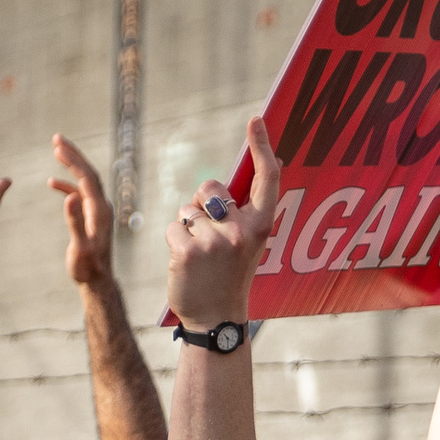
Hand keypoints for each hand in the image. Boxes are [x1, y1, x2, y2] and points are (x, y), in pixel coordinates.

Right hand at [49, 135, 117, 289]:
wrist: (97, 281)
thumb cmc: (87, 267)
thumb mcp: (80, 246)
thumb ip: (75, 222)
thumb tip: (69, 197)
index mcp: (99, 209)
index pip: (86, 177)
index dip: (73, 160)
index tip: (57, 145)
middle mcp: (102, 206)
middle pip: (88, 173)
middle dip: (73, 154)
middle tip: (57, 138)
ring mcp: (97, 210)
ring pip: (84, 180)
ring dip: (71, 165)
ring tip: (56, 150)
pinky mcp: (91, 216)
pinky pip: (80, 194)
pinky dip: (67, 185)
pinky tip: (52, 183)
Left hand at [165, 117, 281, 329]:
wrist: (216, 319)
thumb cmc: (229, 276)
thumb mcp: (248, 242)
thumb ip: (242, 212)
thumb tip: (234, 178)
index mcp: (262, 225)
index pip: (266, 178)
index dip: (261, 146)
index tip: (255, 120)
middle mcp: (242, 229)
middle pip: (211, 187)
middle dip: (202, 201)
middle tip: (208, 232)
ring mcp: (215, 240)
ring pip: (188, 210)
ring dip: (187, 227)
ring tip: (199, 255)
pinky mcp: (188, 250)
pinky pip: (173, 227)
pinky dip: (174, 241)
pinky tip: (186, 264)